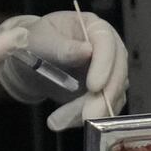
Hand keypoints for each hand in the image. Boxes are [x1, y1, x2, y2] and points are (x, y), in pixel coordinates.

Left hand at [0, 10, 127, 130]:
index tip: (94, 86)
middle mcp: (108, 49)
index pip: (107, 42)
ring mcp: (109, 71)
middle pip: (118, 73)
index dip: (104, 64)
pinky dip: (82, 118)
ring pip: (111, 96)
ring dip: (89, 112)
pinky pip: (102, 109)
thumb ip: (62, 46)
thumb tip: (87, 51)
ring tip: (57, 122)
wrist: (32, 59)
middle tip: (87, 117)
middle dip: (103, 98)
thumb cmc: (36, 41)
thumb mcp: (41, 39)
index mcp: (94, 27)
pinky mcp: (104, 92)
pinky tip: (62, 122)